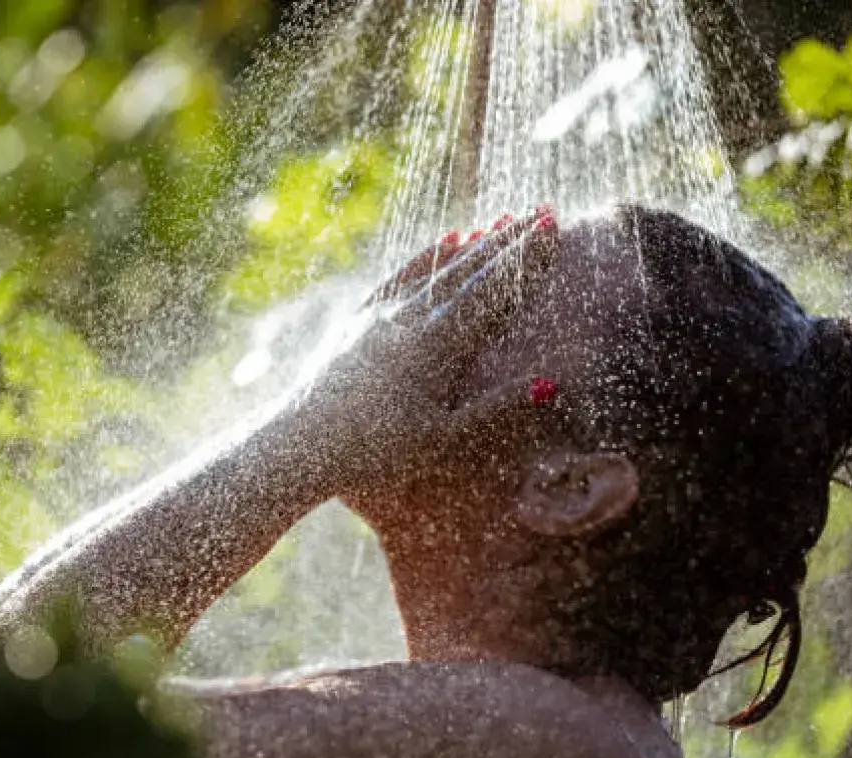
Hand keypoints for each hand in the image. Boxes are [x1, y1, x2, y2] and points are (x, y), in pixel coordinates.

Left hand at [281, 208, 560, 501]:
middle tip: (540, 210)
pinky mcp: (356, 319)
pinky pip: (400, 276)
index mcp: (437, 344)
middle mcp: (409, 317)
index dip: (526, 256)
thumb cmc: (375, 453)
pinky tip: (443, 242)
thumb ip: (497, 410)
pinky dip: (426, 256)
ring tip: (501, 222)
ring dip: (472, 243)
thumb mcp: (443, 440)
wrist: (299, 444)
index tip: (552, 225)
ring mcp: (379, 314)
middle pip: (468, 268)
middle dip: (508, 239)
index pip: (492, 288)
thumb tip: (552, 382)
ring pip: (434, 267)